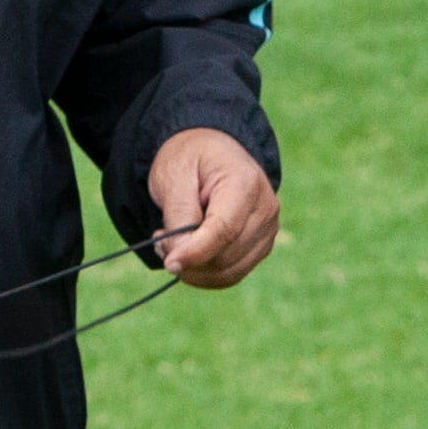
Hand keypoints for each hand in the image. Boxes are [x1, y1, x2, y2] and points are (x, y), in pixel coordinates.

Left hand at [149, 127, 280, 287]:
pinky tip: (187, 253)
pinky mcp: (260, 247)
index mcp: (245, 182)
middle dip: (188, 257)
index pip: (224, 229)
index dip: (196, 251)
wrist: (211, 153)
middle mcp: (265, 209)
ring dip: (193, 268)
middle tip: (160, 239)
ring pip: (228, 272)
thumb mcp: (174, 174)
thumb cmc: (191, 159)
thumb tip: (180, 257)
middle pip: (226, 255)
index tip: (170, 262)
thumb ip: (179, 214)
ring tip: (171, 242)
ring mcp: (267, 230)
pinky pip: (231, 275)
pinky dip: (204, 273)